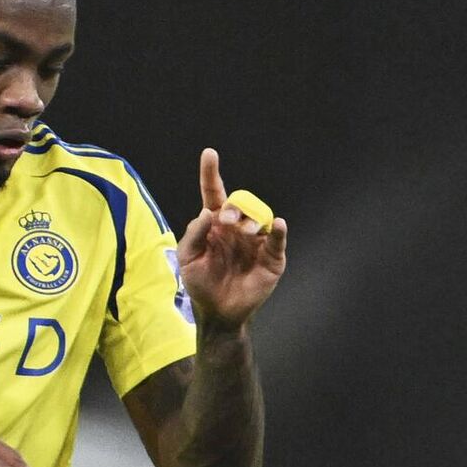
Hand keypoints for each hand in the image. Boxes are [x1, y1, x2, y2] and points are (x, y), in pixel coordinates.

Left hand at [176, 149, 287, 329]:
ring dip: (252, 219)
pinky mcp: (271, 257)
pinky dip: (279, 231)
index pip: (214, 193)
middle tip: (226, 221)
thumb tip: (207, 213)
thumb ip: (193, 235)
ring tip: (246, 231)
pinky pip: (278, 239)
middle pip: (239, 203)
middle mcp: (237, 227)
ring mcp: (256, 241)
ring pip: (259, 217)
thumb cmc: (201, 284)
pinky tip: (278, 225)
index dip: (211, 173)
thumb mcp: (188, 260)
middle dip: (234, 207)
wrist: (219, 312)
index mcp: (216, 224)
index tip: (209, 154)